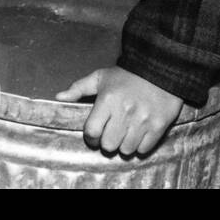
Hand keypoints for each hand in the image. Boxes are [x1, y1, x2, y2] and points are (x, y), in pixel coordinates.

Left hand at [56, 67, 183, 155]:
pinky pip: (144, 149)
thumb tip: (59, 97)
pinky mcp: (158, 126)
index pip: (92, 131)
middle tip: (111, 134)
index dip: (90, 137)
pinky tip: (138, 135)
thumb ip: (78, 88)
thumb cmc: (126, 75)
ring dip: (124, 145)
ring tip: (125, 134)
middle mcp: (124, 112)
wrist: (160, 69)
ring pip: (126, 150)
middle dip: (107, 142)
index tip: (94, 136)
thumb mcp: (100, 77)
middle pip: (108, 144)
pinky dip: (140, 146)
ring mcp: (142, 120)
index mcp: (107, 100)